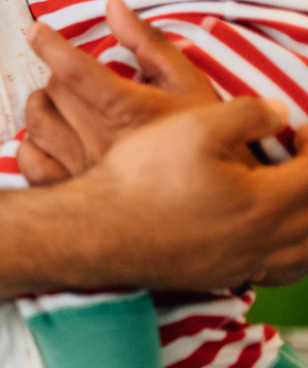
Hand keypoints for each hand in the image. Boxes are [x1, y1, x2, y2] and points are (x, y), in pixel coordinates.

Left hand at [17, 0, 217, 183]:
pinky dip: (33, 147)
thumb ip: (148, 42)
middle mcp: (101, 141)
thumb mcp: (189, 84)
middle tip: (75, 79)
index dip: (49, 44)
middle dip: (59, 76)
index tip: (37, 31)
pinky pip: (31, 162)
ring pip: (37, 122)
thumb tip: (113, 6)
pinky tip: (52, 141)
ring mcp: (84, 169)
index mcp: (127, 110)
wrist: (222, 203)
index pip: (73, 69)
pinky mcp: (74, 191)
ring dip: (45, 106)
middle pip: (53, 90)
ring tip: (63, 106)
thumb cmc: (210, 141)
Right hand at [74, 97, 307, 289]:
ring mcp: (245, 264)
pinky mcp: (224, 276)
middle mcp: (264, 242)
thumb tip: (280, 114)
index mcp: (263, 203)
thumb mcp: (192, 127)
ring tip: (297, 197)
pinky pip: (282, 272)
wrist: (103, 228)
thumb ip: (244, 115)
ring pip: (305, 254)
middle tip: (303, 156)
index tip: (305, 130)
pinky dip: (294, 254)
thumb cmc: (144, 176)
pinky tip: (274, 238)